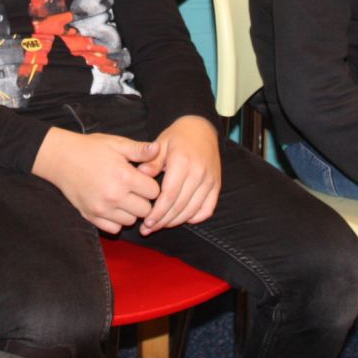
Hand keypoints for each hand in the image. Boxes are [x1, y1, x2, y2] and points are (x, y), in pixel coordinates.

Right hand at [32, 127, 160, 232]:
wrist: (60, 158)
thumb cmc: (90, 148)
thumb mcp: (117, 143)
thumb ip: (139, 149)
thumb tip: (158, 149)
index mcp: (124, 177)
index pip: (154, 192)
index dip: (151, 184)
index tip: (143, 178)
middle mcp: (114, 196)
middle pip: (146, 210)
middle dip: (144, 199)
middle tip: (135, 188)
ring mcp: (102, 209)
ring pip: (131, 221)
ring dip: (131, 211)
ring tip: (124, 196)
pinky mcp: (91, 217)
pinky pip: (114, 229)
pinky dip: (116, 221)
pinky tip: (113, 206)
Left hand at [137, 115, 220, 234]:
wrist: (201, 128)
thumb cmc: (176, 137)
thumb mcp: (160, 144)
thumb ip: (151, 161)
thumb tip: (141, 175)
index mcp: (182, 162)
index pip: (169, 195)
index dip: (157, 212)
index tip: (146, 221)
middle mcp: (198, 172)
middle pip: (180, 205)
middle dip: (163, 220)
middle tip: (149, 228)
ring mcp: (209, 180)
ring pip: (193, 210)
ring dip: (176, 221)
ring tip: (161, 225)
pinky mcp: (216, 185)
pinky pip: (207, 208)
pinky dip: (195, 217)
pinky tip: (182, 218)